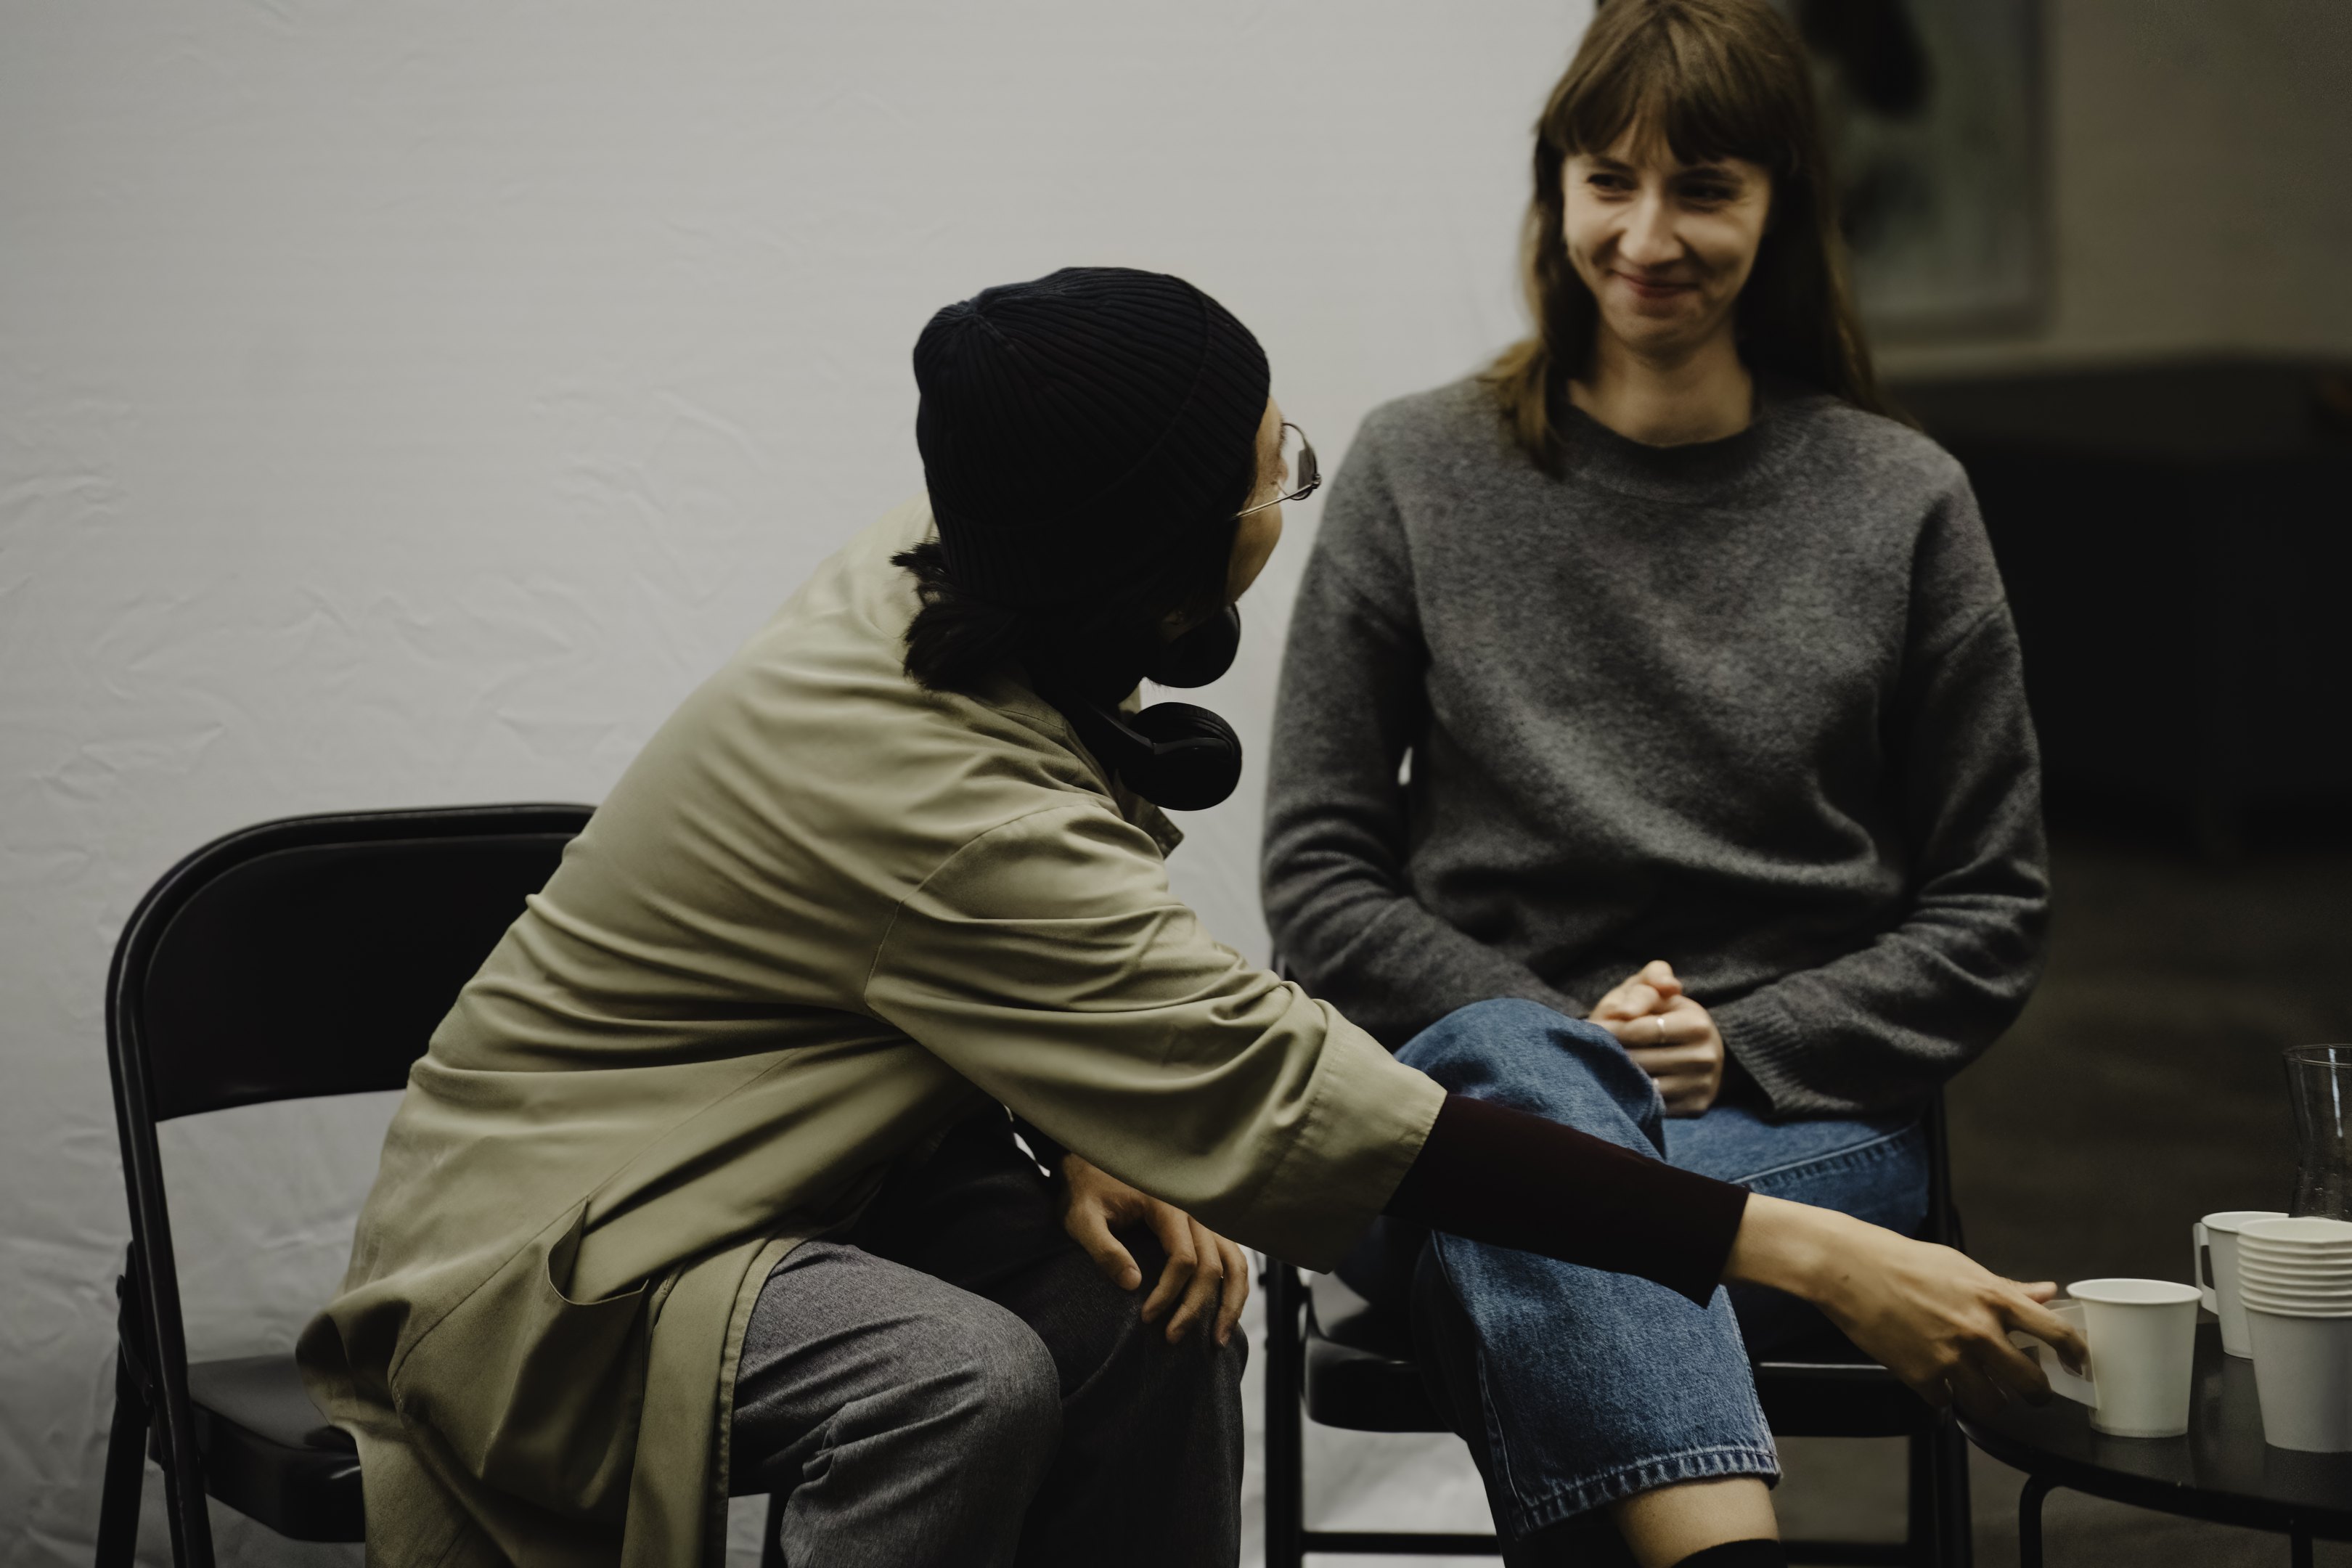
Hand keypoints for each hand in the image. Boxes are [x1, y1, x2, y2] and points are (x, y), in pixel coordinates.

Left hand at [1057, 1154, 1248, 1346]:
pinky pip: (1229, 1258)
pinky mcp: (1201, 1229)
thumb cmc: (1085, 1192)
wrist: (1090, 1165)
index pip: (1184, 1257)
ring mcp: (1202, 1220)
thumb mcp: (1082, 1219)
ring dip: (1232, 1302)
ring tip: (1218, 1339)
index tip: (1147, 1318)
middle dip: (1196, 1306)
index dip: (1169, 1292)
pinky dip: (1233, 1287)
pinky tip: (1223, 1313)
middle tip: (1173, 1338)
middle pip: (1212, 1265)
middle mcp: (1192, 1212)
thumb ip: (1105, 1249)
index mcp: (1166, 1206)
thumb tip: (1134, 1285)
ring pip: (1233, 1261)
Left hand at [1589, 961, 1724, 1115]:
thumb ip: (1644, 986)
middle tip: (1592, 1049)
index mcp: (1697, 1024)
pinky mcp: (1695, 1108)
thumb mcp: (1656, 992)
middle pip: (1640, 1060)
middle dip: (1611, 1053)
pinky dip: (1634, 1097)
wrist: (1699, 1049)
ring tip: (1604, 1066)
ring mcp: (1701, 1086)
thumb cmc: (1666, 1014)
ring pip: (1644, 1087)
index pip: (1640, 1030)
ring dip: (1619, 1077)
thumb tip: (1625, 1012)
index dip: (1611, 1029)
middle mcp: (1705, 1058)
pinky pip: (1653, 1107)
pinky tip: (1623, 1086)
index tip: (1591, 1028)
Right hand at [1726, 1195, 2088, 1421]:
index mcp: (1993, 1298)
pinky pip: (1946, 1403)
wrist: (1849, 1269)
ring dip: (1990, 1401)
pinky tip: (1935, 1379)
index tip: (2080, 1366)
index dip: (2078, 1356)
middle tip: (2029, 1392)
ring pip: (1992, 1405)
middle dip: (2035, 1394)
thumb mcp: (1962, 1267)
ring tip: (1980, 1389)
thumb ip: (2007, 1288)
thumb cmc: (1904, 1261)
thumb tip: (2047, 1294)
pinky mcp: (1921, 1376)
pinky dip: (1943, 1396)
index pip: (2057, 1334)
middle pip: (2030, 1385)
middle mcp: (1978, 1331)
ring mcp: (1950, 1358)